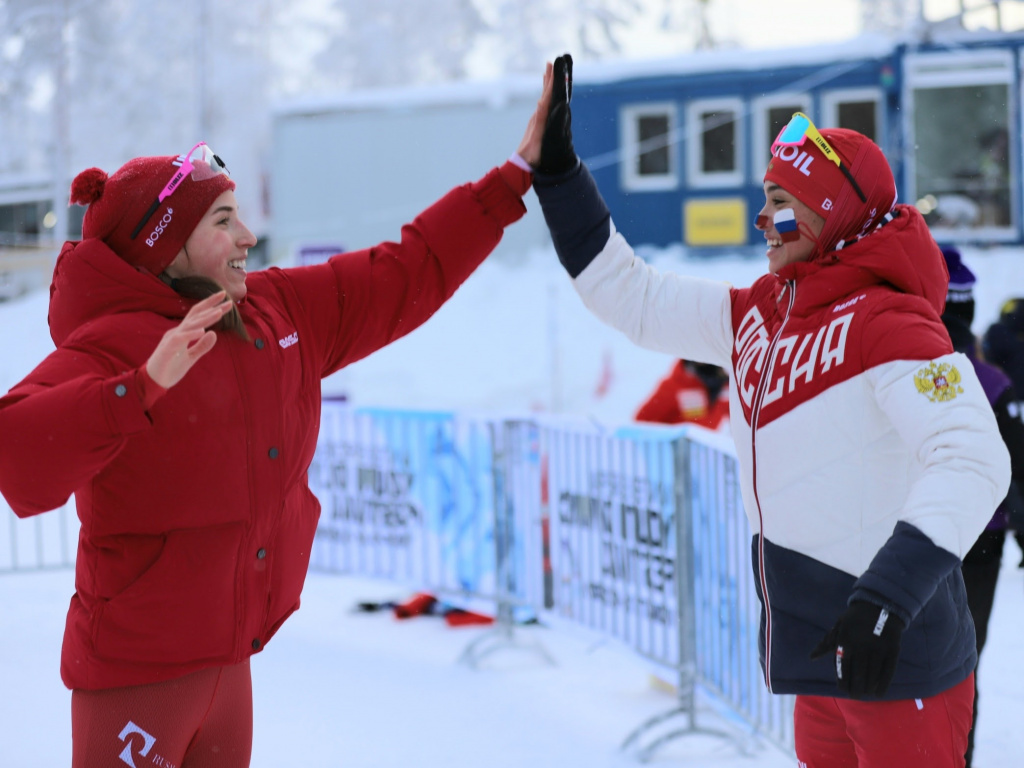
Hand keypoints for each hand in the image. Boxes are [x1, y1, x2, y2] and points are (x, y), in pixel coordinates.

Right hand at [145, 291, 231, 388]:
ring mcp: (171, 339)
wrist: (153, 382)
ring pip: (190, 325)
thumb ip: (202, 346)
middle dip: (212, 307)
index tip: (228, 301)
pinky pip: (180, 339)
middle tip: (228, 300)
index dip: (212, 307)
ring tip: (219, 312)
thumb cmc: (170, 368)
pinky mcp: (167, 349)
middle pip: (196, 315)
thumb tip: (214, 333)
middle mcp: (177, 332)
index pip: (199, 316)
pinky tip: (202, 330)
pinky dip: (191, 334)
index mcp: (183, 333)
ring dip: (205, 318)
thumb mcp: (191, 358)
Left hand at [518, 53, 575, 173]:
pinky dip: (546, 94)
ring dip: (547, 83)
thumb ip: (539, 123)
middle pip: (545, 93)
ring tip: (549, 70)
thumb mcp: (537, 139)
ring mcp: (538, 118)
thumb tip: (541, 106)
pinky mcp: (538, 122)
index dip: (551, 83)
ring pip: (544, 96)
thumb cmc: (533, 154)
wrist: (524, 162)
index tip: (553, 69)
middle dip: (549, 78)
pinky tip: (547, 91)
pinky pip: (544, 103)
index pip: (546, 96)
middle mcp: (538, 115)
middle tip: (551, 62)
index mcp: (540, 117)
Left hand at [810, 600, 904, 697]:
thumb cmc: (854, 619)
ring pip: (872, 674)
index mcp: (846, 639)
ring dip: (867, 687)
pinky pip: (888, 671)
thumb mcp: (838, 627)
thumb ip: (826, 644)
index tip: (842, 689)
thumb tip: (812, 657)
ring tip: (864, 694)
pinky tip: (879, 693)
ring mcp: (878, 648)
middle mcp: (862, 645)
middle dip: (855, 688)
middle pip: (858, 673)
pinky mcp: (893, 650)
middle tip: (854, 695)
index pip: (843, 666)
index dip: (843, 680)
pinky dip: (883, 684)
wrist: (879, 605)